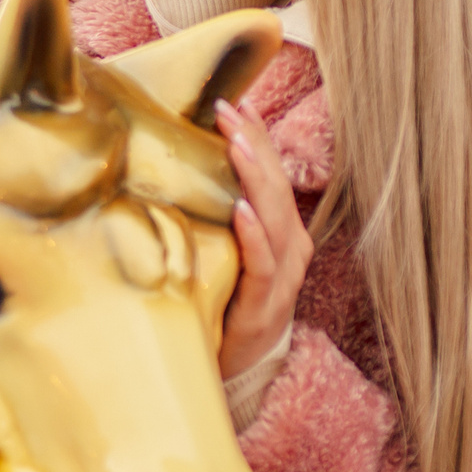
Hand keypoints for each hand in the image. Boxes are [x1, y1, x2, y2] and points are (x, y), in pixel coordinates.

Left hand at [216, 99, 309, 380]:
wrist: (236, 370)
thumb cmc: (225, 304)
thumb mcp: (225, 253)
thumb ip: (214, 215)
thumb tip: (181, 168)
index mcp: (282, 231)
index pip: (271, 173)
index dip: (257, 136)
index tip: (236, 100)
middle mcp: (290, 248)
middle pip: (275, 186)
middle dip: (252, 143)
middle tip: (226, 107)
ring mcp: (282, 279)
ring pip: (274, 217)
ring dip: (254, 176)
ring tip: (236, 142)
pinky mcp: (263, 307)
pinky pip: (263, 264)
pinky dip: (254, 234)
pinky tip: (241, 210)